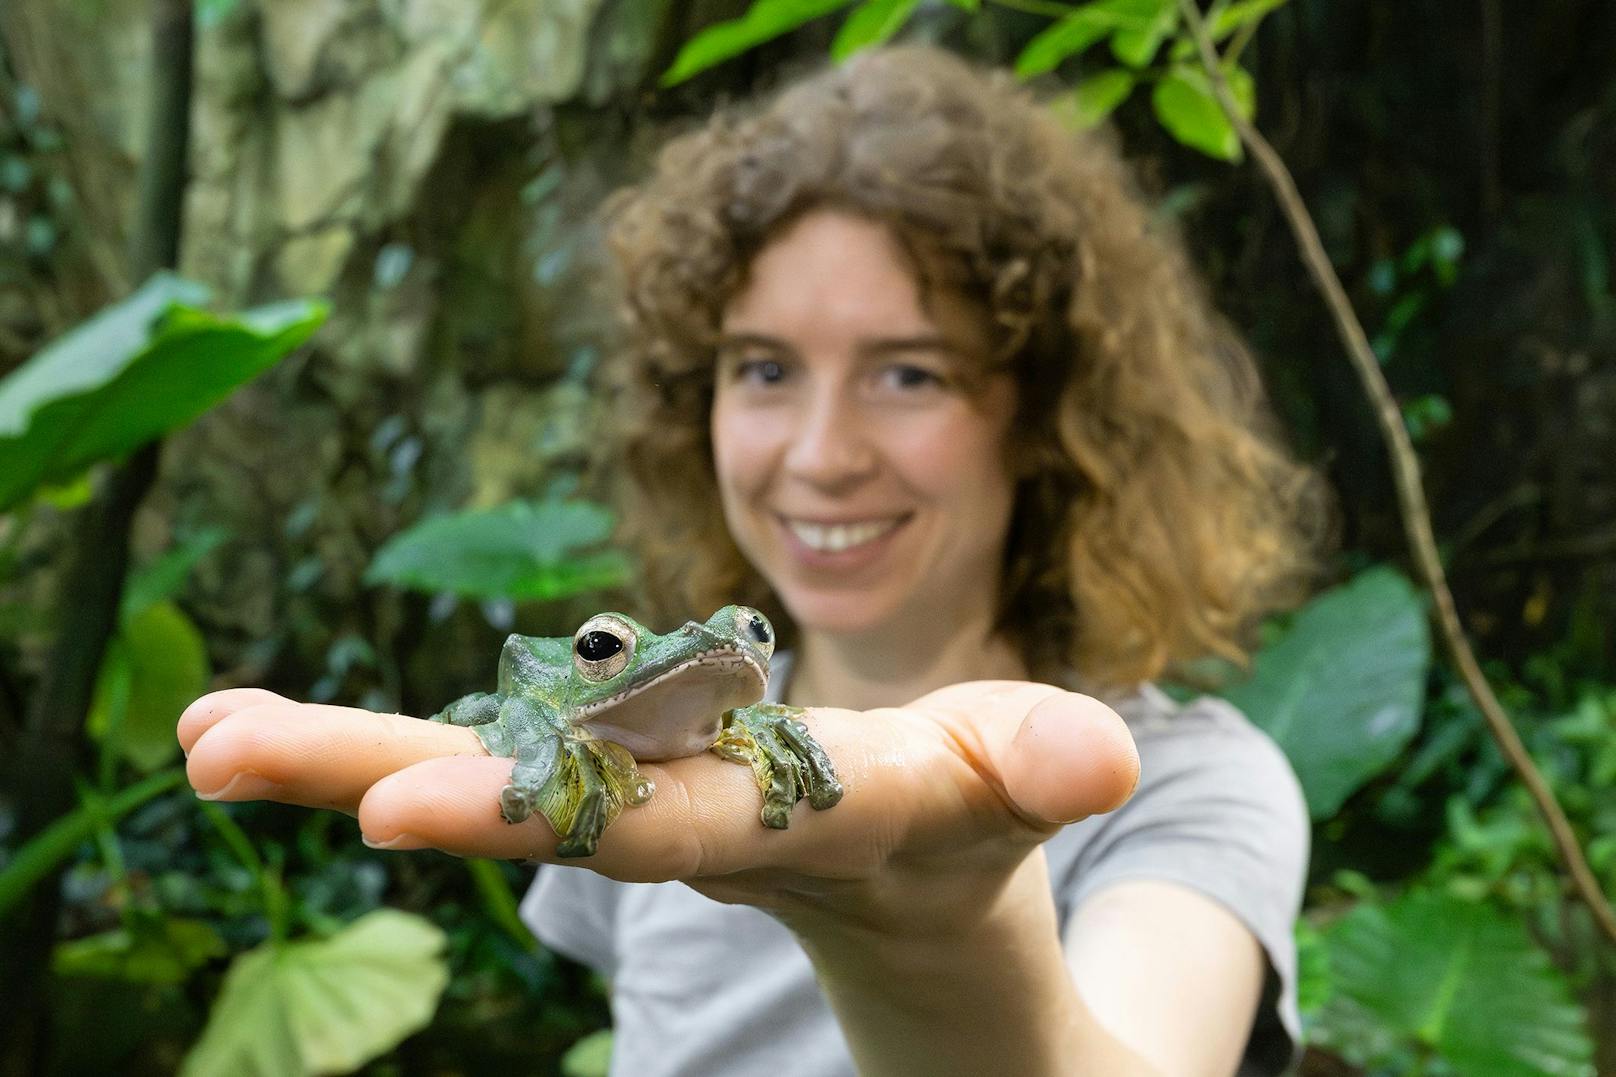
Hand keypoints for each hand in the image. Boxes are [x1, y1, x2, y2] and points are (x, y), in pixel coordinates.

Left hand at [177, 682, 1136, 936]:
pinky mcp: (621, 781)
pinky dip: (382, 746)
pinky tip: (253, 733)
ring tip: (200, 737)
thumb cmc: (974, 833)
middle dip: (386, 777)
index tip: (399, 808)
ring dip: (340, 757)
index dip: (547, 810)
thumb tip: (1093, 759)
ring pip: (492, 776)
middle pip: (533, 799)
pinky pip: (501, 755)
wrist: (917, 912)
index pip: (659, 820)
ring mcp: (644, 806)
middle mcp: (691, 825)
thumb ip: (1038, 767)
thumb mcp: (1013, 792)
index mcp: (785, 825)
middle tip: (220, 753)